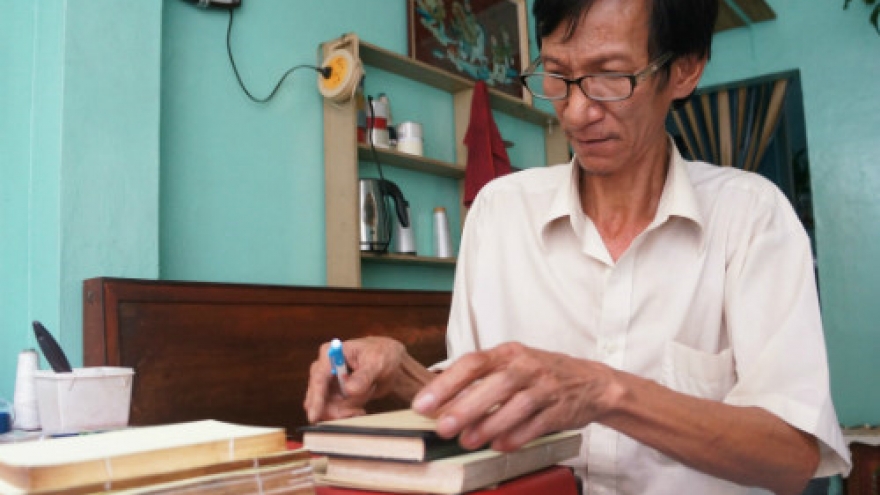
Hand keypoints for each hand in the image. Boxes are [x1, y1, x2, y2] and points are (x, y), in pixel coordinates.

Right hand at [303, 336, 416, 422]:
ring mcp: (327, 384)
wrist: (389, 363)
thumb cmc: (381, 355)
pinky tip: (359, 409)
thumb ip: (363, 376)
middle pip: (318, 397)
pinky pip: (334, 412)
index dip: (315, 398)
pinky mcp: (333, 395)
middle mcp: (324, 369)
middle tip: (356, 412)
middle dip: (336, 409)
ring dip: (346, 411)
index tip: (314, 417)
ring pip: (327, 408)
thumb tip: (349, 390)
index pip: (318, 378)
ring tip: (362, 406)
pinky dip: (347, 414)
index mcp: (330, 353)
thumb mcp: (376, 363)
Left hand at [411, 342, 621, 451]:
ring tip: (467, 441)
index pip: (473, 363)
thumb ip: (480, 380)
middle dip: (465, 407)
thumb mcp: (512, 366)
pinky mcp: (560, 409)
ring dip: (489, 425)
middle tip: (443, 427)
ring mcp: (546, 387)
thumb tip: (440, 402)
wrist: (591, 382)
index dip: (446, 383)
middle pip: (494, 384)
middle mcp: (527, 366)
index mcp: (509, 353)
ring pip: (516, 405)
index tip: (424, 404)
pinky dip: (516, 436)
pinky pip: (536, 424)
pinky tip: (499, 445)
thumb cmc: (541, 374)